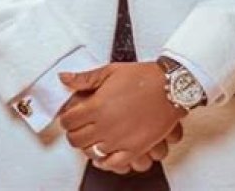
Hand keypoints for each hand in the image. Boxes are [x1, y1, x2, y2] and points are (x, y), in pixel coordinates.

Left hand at [59, 63, 184, 168]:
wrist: (169, 88)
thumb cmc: (143, 77)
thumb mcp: (110, 71)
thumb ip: (85, 78)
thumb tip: (65, 78)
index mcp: (97, 105)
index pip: (69, 121)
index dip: (66, 118)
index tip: (68, 116)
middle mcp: (105, 126)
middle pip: (77, 139)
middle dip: (73, 133)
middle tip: (76, 127)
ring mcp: (119, 140)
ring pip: (92, 153)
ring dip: (87, 146)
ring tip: (90, 138)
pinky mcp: (134, 149)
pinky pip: (113, 164)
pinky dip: (104, 162)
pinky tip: (103, 155)